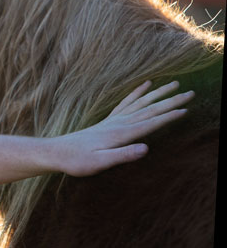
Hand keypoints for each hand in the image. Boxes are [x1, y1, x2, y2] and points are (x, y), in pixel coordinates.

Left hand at [56, 80, 193, 176]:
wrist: (56, 152)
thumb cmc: (77, 160)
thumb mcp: (100, 163)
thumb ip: (123, 155)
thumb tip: (146, 148)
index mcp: (120, 133)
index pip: (149, 123)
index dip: (168, 116)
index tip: (185, 109)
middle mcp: (118, 123)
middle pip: (149, 109)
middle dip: (171, 101)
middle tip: (190, 92)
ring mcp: (113, 120)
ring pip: (141, 103)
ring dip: (159, 94)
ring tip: (174, 84)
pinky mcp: (108, 121)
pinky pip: (127, 103)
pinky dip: (138, 93)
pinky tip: (145, 86)